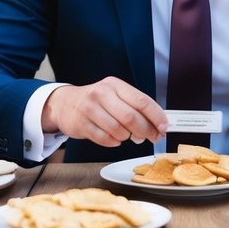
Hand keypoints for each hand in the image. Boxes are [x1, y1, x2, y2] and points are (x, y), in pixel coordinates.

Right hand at [41, 78, 167, 147]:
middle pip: (131, 117)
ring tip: (127, 136)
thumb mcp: (115, 96)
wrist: (64, 103)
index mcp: (115, 85)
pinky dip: (114, 142)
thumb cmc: (97, 101)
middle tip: (151, 137)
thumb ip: (135, 107)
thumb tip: (158, 124)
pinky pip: (105, 139)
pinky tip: (114, 139)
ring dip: (127, 137)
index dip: (156, 116)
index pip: (141, 101)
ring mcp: (89, 109)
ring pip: (118, 130)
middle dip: (145, 131)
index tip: (164, 128)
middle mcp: (101, 94)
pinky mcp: (81, 124)